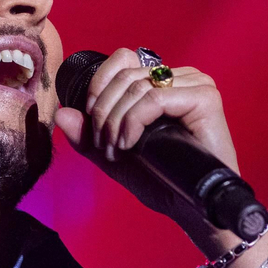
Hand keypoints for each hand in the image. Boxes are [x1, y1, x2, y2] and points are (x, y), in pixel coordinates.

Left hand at [52, 47, 239, 240]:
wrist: (194, 208)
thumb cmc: (162, 180)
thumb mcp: (115, 156)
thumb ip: (88, 137)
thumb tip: (62, 114)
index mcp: (163, 81)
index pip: (122, 59)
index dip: (98, 86)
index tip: (94, 124)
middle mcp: (181, 77)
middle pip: (124, 75)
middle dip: (103, 113)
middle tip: (105, 147)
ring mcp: (195, 84)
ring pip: (136, 87)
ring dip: (116, 121)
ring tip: (118, 150)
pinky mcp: (205, 98)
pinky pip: (154, 99)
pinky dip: (133, 122)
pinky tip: (131, 144)